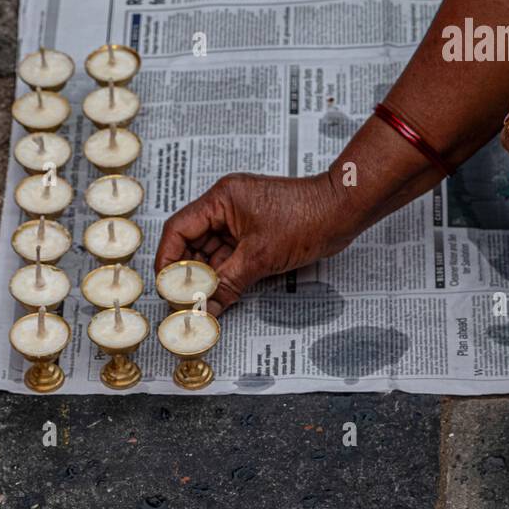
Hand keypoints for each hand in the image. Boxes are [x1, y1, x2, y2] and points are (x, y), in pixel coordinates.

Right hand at [154, 171, 343, 314]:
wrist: (342, 212)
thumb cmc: (307, 218)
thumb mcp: (260, 256)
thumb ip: (228, 283)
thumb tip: (206, 308)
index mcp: (221, 199)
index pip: (179, 229)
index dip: (168, 260)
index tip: (166, 287)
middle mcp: (226, 208)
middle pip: (192, 244)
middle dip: (187, 275)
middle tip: (184, 303)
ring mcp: (241, 223)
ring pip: (212, 256)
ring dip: (207, 281)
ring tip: (202, 307)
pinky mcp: (255, 237)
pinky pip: (230, 260)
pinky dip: (225, 279)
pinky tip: (220, 298)